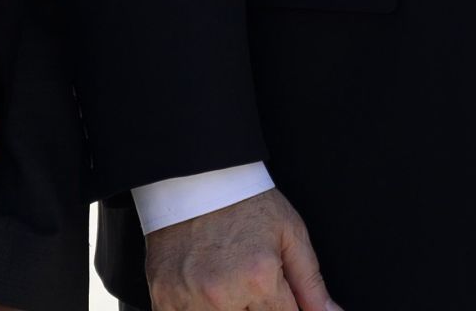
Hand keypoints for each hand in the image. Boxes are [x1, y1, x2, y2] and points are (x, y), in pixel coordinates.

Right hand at [145, 189, 341, 310]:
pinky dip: (200, 309)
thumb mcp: (290, 235)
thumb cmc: (246, 203)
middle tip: (253, 286)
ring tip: (232, 284)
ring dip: (230, 309)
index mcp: (259, 279)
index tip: (278, 295)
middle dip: (259, 309)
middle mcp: (222, 295)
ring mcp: (188, 300)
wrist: (196, 178)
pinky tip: (205, 291)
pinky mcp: (163, 300)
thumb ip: (312, 284)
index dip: (287, 308)